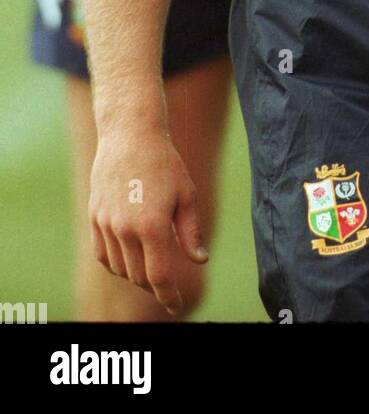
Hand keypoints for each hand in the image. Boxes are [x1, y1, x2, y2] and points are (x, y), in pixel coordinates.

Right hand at [90, 128, 207, 314]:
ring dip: (135, 274)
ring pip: (120, 268)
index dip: (168, 297)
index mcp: (152, 226)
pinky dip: (116, 263)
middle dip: (155, 285)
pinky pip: (103, 254)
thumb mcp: (186, 195)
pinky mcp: (94, 217)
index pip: (159, 277)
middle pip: (139, 276)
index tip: (176, 307)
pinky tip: (129, 258)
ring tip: (150, 268)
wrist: (130, 135)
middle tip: (167, 284)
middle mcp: (125, 229)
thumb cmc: (165, 163)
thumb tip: (200, 261)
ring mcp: (106, 224)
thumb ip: (191, 232)